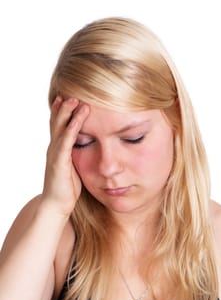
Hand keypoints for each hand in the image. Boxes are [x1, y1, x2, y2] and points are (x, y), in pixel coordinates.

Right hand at [41, 96, 88, 216]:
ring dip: (67, 112)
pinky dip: (72, 127)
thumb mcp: (73, 167)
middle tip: (70, 93)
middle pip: (57, 123)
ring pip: (60, 128)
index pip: (59, 127)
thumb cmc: (67, 188)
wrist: (57, 206)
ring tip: (75, 99)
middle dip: (63, 107)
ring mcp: (55, 154)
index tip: (68, 98)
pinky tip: (78, 117)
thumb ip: (76, 155)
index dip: (62, 112)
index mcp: (58, 150)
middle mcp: (54, 149)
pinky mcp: (59, 162)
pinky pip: (66, 141)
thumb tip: (88, 147)